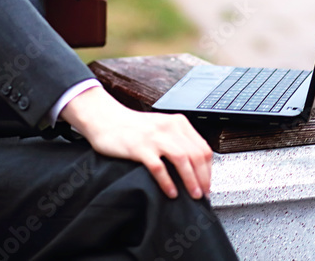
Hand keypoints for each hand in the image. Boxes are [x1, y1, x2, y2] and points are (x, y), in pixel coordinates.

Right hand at [61, 87, 212, 199]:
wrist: (106, 120)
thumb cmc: (133, 127)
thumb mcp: (161, 127)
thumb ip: (177, 140)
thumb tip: (194, 166)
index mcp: (178, 123)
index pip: (202, 147)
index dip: (208, 169)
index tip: (207, 183)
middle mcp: (169, 128)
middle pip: (196, 155)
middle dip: (203, 178)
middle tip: (203, 193)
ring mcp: (154, 137)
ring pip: (182, 160)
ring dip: (191, 180)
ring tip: (193, 195)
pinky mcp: (139, 148)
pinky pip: (159, 168)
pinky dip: (168, 182)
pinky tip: (171, 192)